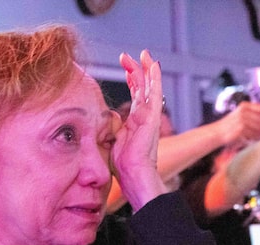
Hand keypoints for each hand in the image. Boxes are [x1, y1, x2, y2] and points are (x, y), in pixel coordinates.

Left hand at [114, 49, 165, 210]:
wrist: (134, 175)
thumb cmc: (124, 165)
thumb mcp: (112, 140)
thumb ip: (110, 127)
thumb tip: (104, 118)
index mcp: (135, 123)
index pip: (135, 96)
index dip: (131, 81)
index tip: (126, 68)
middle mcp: (144, 117)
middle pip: (142, 88)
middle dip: (136, 70)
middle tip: (130, 55)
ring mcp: (149, 117)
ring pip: (149, 87)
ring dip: (146, 69)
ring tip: (144, 54)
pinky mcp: (152, 117)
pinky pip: (155, 93)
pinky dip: (155, 79)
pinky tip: (153, 65)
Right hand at [214, 102, 259, 145]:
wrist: (217, 133)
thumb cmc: (228, 126)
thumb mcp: (238, 114)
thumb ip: (250, 114)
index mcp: (244, 106)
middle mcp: (243, 111)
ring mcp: (242, 120)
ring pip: (259, 128)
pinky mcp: (241, 129)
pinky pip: (254, 135)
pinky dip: (257, 138)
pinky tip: (258, 140)